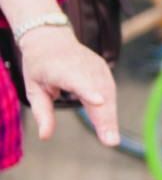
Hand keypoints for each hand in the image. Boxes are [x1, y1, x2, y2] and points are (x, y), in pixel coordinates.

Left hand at [18, 26, 119, 147]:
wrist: (51, 38)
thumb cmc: (40, 66)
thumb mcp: (33, 89)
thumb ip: (42, 112)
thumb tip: (45, 137)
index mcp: (59, 68)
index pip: (75, 79)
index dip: (87, 90)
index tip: (98, 101)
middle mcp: (81, 65)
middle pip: (97, 91)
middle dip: (105, 117)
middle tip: (110, 141)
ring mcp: (95, 65)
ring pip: (107, 93)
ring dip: (110, 117)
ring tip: (110, 138)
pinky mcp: (104, 69)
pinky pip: (110, 91)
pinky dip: (110, 109)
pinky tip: (109, 125)